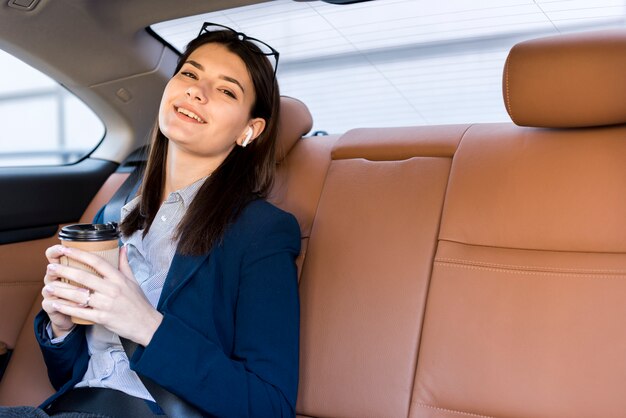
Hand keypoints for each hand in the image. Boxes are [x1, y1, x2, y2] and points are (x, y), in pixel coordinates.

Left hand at [44, 245, 162, 345]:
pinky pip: (80, 312)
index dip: (79, 254)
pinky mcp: (102, 318)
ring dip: (61, 290)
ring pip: (79, 295)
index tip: (66, 249)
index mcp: (119, 278)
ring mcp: (106, 304)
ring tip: (49, 286)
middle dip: (64, 271)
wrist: (146, 324)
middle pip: (84, 277)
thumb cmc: (138, 302)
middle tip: (51, 267)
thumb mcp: (133, 281)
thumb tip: (121, 248)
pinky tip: (56, 304)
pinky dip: (66, 308)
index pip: (97, 262)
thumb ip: (124, 264)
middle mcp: (112, 289)